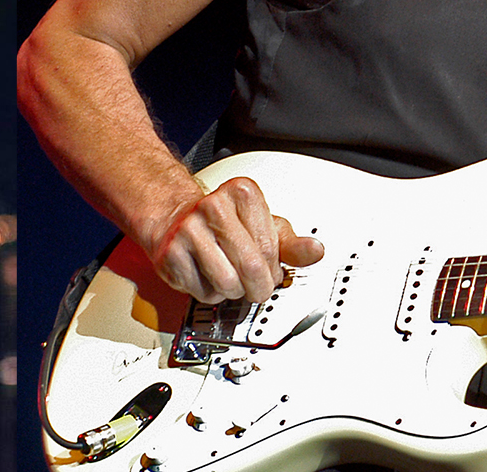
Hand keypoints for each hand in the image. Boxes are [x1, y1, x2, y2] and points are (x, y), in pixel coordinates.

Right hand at [147, 177, 324, 303]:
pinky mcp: (171, 253)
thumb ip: (291, 243)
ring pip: (228, 284)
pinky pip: (203, 292)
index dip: (273, 268)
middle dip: (257, 286)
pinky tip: (206, 274)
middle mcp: (213, 206)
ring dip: (232, 291)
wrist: (174, 217)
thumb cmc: (223, 222)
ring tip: (227, 275)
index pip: (271, 249)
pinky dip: (208, 293)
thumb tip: (315, 251)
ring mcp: (188, 229)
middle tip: (254, 283)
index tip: (269, 267)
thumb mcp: (263, 226)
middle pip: (251, 268)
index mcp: (242, 193)